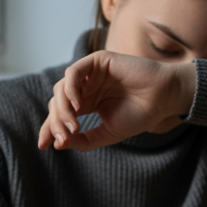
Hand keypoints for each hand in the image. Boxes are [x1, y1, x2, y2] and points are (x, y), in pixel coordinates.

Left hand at [37, 51, 195, 151]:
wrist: (163, 98)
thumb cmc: (141, 114)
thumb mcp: (108, 133)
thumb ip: (85, 140)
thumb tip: (59, 144)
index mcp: (87, 103)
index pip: (60, 114)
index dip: (49, 128)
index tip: (43, 146)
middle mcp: (86, 87)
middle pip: (57, 102)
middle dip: (56, 121)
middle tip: (63, 138)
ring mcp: (90, 73)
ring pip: (61, 89)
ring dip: (62, 109)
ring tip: (73, 126)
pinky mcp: (97, 61)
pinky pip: (73, 73)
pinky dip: (71, 89)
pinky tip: (77, 105)